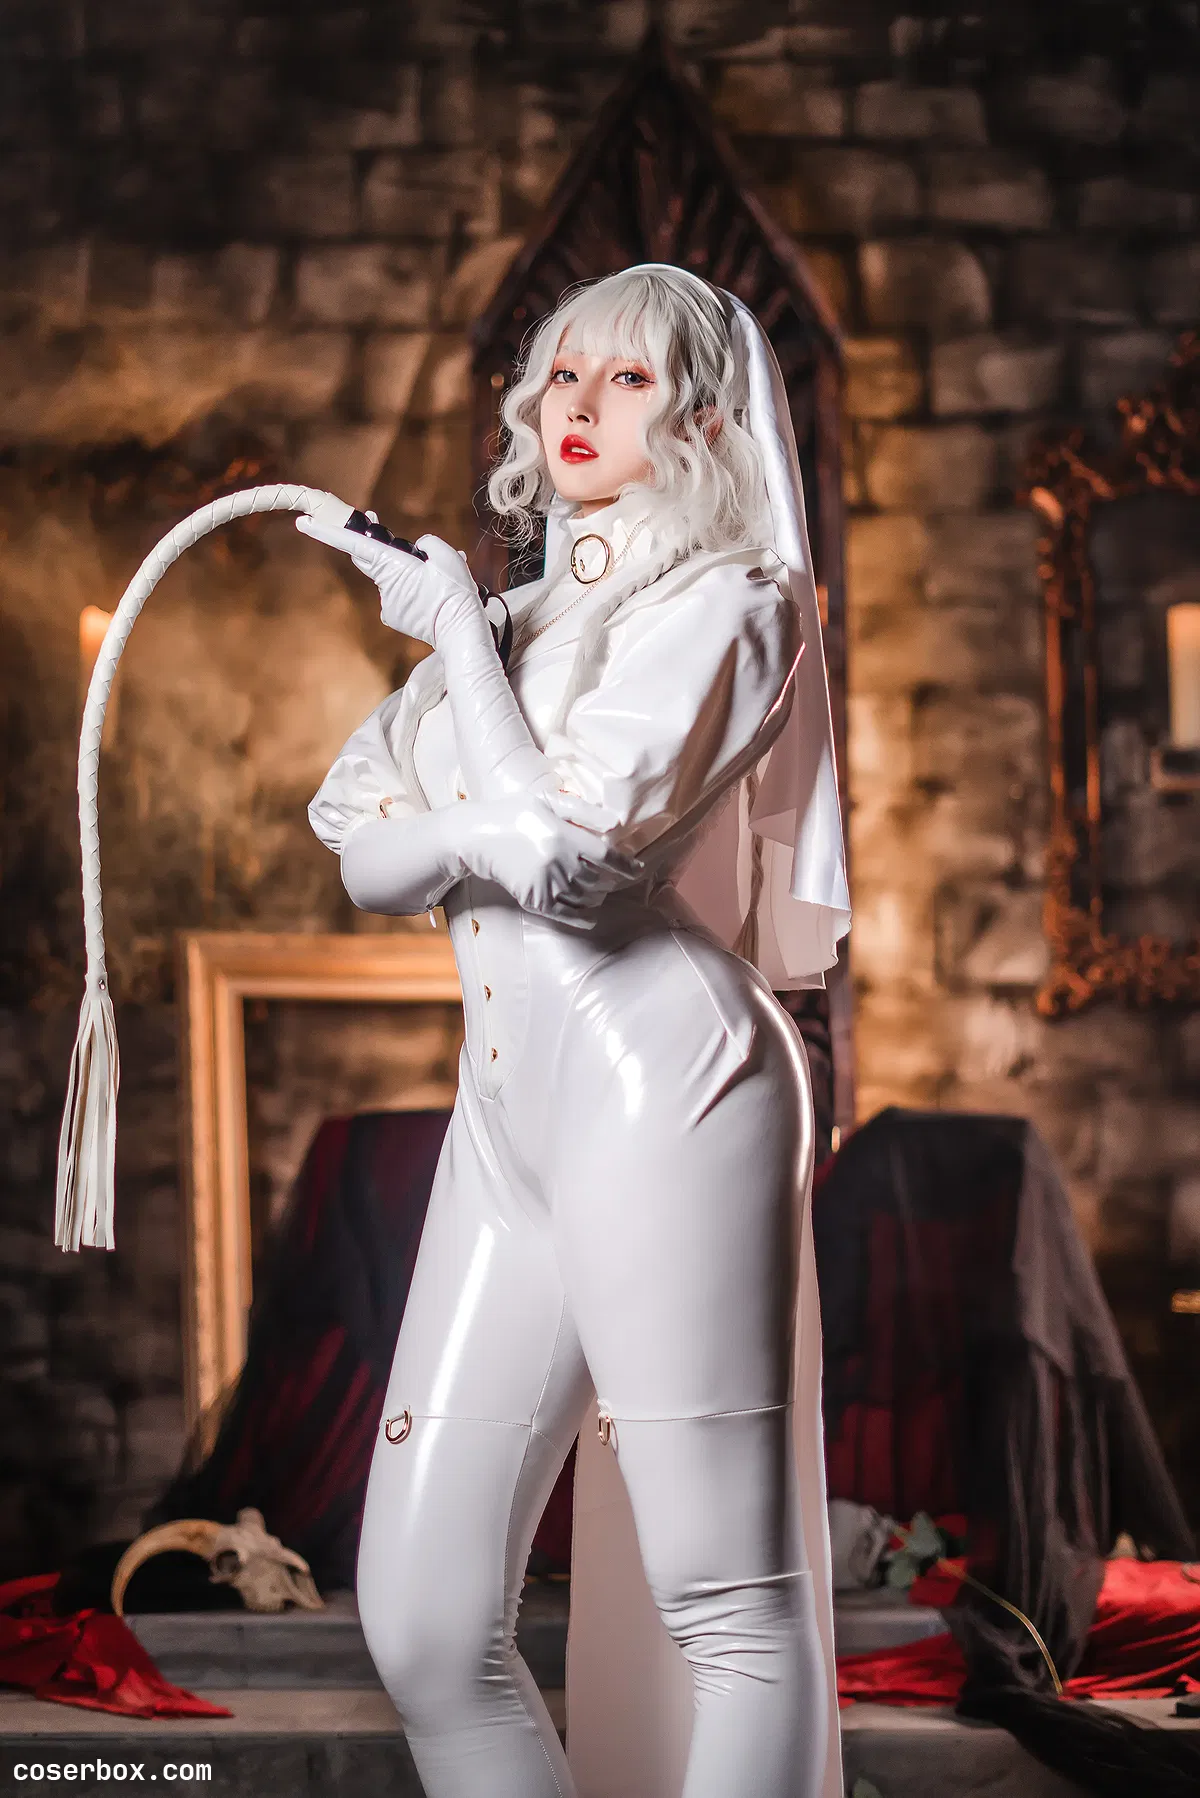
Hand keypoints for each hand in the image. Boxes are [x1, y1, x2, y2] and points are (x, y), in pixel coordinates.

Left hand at [296, 509, 477, 645]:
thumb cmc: (454, 593)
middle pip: (369, 556)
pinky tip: (429, 599)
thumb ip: (428, 544)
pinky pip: (397, 597)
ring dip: (407, 575)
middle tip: (375, 519)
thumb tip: (417, 551)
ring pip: (391, 579)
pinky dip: (410, 594)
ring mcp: (386, 604)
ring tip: (435, 583)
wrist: (460, 631)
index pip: (352, 543)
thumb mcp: (448, 555)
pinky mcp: (393, 617)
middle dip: (374, 543)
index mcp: (391, 565)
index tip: (304, 522)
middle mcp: (382, 585)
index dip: (326, 532)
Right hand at [456, 788, 644, 926]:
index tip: (638, 870)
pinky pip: (568, 915)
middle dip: (611, 881)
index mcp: (564, 835)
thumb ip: (584, 811)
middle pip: (600, 880)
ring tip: (599, 892)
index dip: (626, 866)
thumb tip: (616, 825)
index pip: (607, 856)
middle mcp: (559, 861)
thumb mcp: (549, 802)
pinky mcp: (534, 900)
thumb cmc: (517, 814)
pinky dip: (584, 918)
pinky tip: (591, 916)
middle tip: (614, 879)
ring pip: (587, 898)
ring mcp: (547, 883)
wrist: (478, 836)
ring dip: (598, 897)